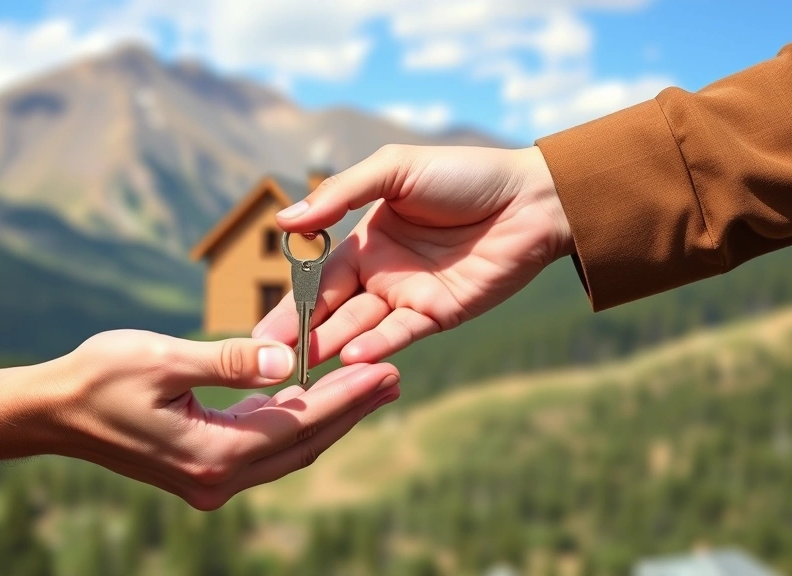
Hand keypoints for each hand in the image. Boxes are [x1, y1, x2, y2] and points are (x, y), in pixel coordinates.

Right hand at [43, 331, 399, 509]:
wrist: (50, 411)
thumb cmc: (100, 376)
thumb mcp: (165, 358)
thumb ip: (232, 362)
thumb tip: (291, 361)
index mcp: (212, 453)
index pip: (299, 424)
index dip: (346, 397)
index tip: (386, 372)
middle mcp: (216, 478)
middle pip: (303, 444)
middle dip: (350, 411)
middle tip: (393, 378)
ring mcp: (208, 479)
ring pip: (286, 449)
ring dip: (328, 419)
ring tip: (368, 387)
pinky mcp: (201, 469)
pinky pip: (262, 448)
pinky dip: (293, 424)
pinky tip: (313, 398)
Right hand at [253, 145, 573, 363]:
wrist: (532, 197)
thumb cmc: (464, 175)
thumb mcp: (395, 170)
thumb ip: (340, 194)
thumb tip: (284, 220)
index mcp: (365, 240)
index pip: (318, 277)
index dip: (291, 303)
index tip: (259, 331)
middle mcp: (381, 272)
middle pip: (333, 309)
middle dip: (301, 335)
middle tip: (267, 361)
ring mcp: (409, 296)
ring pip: (361, 327)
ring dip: (333, 347)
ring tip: (303, 367)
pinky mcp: (439, 314)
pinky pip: (401, 333)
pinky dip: (377, 346)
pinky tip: (352, 356)